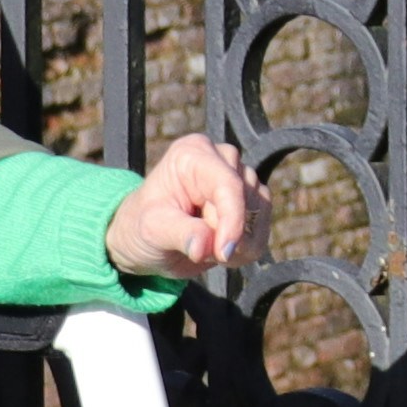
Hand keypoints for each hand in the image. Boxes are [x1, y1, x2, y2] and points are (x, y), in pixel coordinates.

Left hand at [101, 136, 260, 281]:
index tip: (224, 253)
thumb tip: (204, 247)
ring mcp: (239, 179)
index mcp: (193, 154)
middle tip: (199, 250)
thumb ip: (181, 234)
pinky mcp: (250, 202)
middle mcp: (222, 159)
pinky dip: (247, 248)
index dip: (232, 220)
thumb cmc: (142, 228)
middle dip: (228, 233)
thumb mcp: (152, 230)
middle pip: (247, 199)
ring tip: (207, 251)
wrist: (146, 242)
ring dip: (239, 243)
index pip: (228, 183)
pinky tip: (221, 253)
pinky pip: (263, 228)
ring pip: (260, 213)